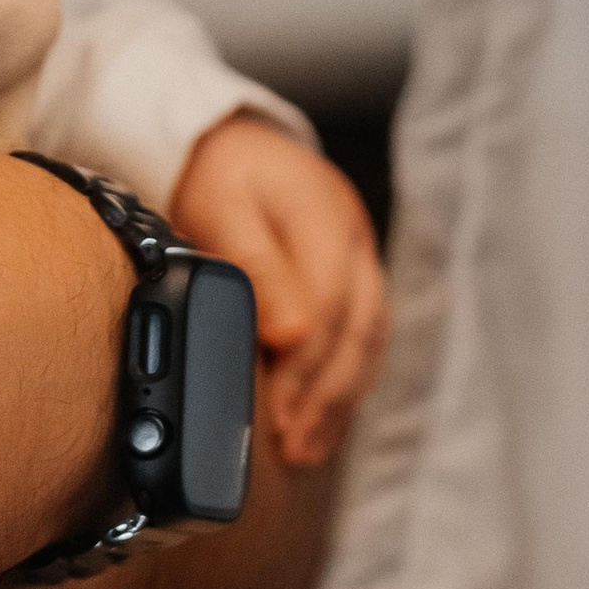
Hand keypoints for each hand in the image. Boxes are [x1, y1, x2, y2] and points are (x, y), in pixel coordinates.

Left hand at [168, 114, 387, 470]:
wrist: (231, 140)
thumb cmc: (221, 176)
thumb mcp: (222, 207)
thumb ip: (254, 266)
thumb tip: (288, 336)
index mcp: (325, 215)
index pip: (327, 307)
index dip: (304, 366)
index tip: (275, 413)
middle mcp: (356, 238)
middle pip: (357, 331)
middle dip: (325, 396)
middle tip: (291, 448)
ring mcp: (362, 257)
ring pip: (367, 339)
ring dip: (340, 398)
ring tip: (307, 448)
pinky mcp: (355, 276)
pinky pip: (362, 337)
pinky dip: (344, 382)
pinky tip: (324, 420)